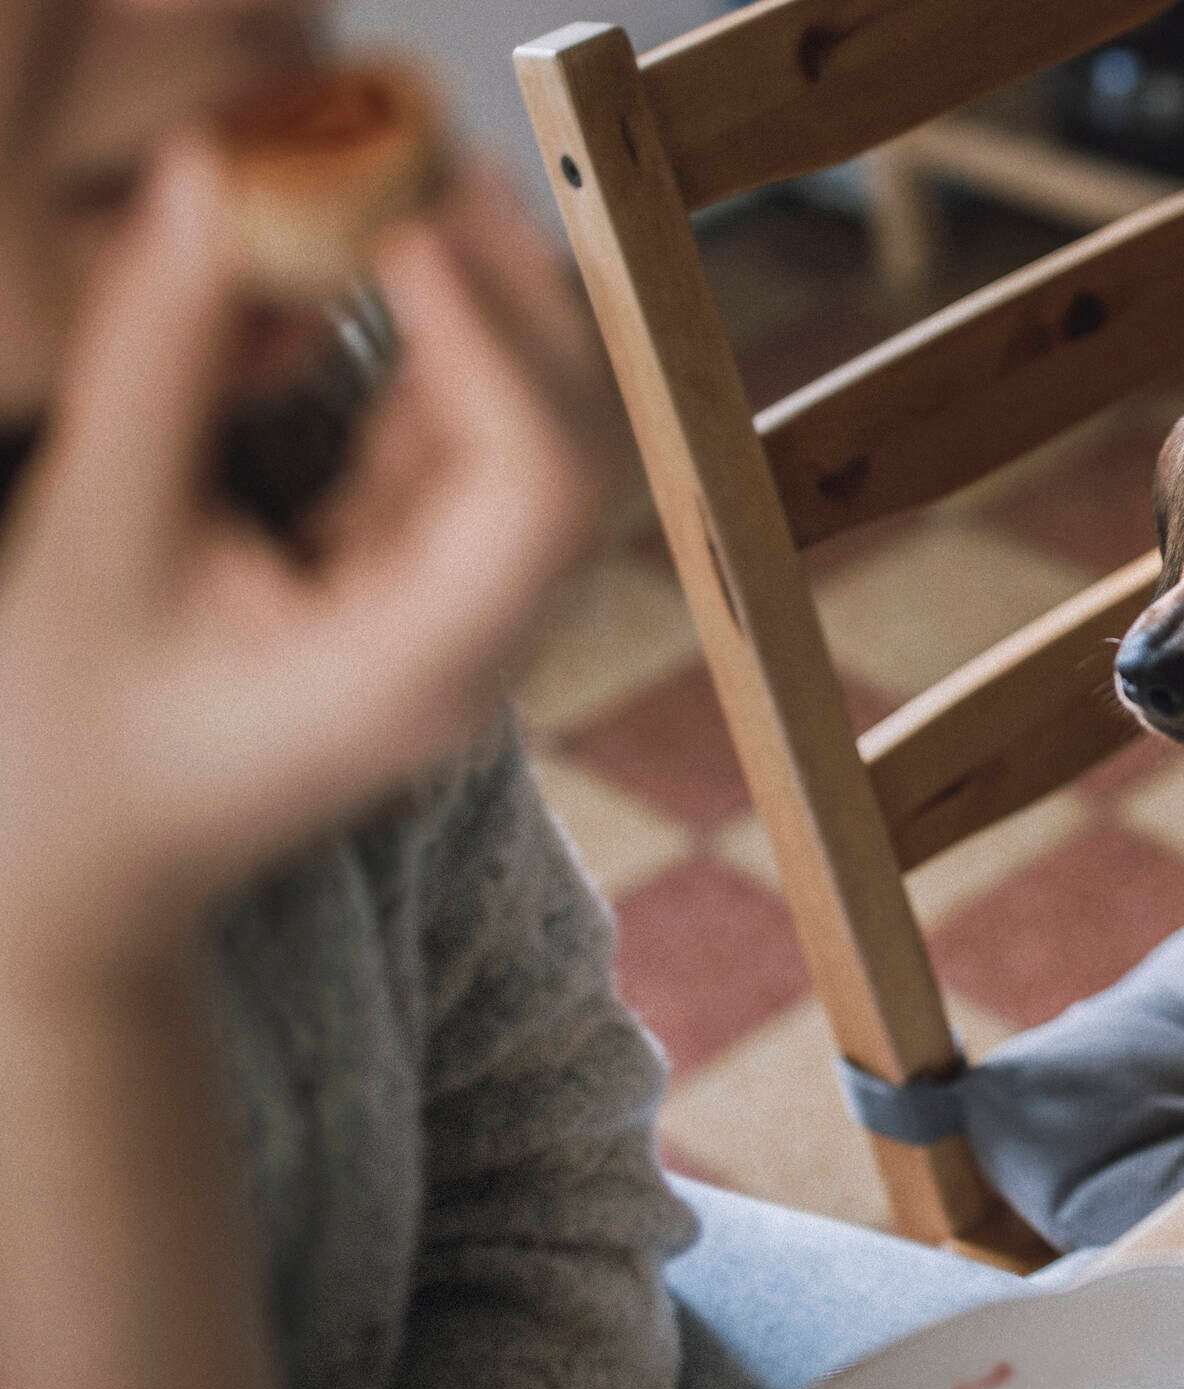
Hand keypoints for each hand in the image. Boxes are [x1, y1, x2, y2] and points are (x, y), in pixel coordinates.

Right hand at [0, 137, 607, 986]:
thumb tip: (209, 188)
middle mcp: (476, 649)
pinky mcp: (425, 594)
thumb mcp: (88, 542)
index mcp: (418, 670)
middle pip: (573, 458)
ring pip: (531, 445)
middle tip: (433, 174)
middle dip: (520, 307)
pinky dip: (431, 363)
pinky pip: (463, 459)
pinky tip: (378, 275)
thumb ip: (155, 363)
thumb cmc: (66, 745)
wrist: (82, 876)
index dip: (500, 347)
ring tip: (406, 195)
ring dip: (484, 321)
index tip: (407, 232)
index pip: (541, 494)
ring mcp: (464, 623)